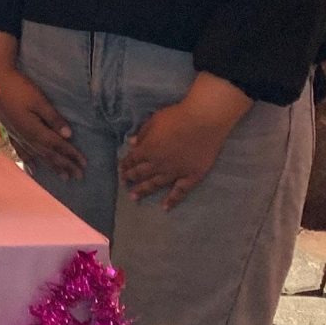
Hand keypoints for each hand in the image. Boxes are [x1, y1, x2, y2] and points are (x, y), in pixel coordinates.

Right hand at [0, 30, 81, 178]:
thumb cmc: (19, 88)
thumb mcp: (39, 100)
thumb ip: (53, 118)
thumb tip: (68, 135)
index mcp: (35, 130)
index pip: (57, 145)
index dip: (71, 155)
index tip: (84, 164)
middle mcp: (27, 137)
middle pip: (49, 154)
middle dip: (65, 165)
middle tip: (79, 176)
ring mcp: (18, 137)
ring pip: (38, 156)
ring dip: (52, 167)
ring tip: (63, 177)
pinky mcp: (11, 133)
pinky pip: (22, 152)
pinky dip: (29, 162)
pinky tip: (34, 169)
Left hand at [121, 75, 250, 207]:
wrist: (204, 120)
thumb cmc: (178, 116)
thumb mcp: (154, 120)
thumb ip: (142, 134)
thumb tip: (131, 144)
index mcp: (148, 149)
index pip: (132, 160)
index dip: (125, 165)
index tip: (120, 170)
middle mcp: (159, 164)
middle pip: (141, 173)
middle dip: (130, 179)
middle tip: (124, 185)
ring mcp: (175, 172)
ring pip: (156, 184)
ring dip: (143, 191)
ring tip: (134, 198)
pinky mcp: (192, 176)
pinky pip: (180, 191)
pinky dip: (172, 200)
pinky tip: (165, 207)